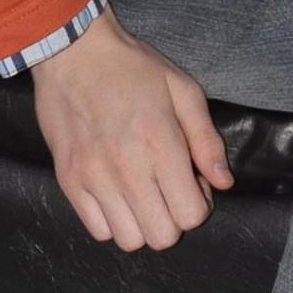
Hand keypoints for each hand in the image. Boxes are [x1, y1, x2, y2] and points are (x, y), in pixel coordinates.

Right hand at [32, 7, 234, 250]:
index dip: (199, 205)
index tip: (192, 183)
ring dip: (142, 223)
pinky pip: (98, 230)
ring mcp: (94, 178)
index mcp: (161, 145)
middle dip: (173, 220)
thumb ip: (206, 140)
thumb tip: (224, 183)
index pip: (191, 216)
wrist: (73, 52)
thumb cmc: (132, 68)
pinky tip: (116, 194)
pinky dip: (112, 221)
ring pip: (129, 240)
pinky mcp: (68, 181)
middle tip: (167, 190)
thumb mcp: (183, 90)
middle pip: (162, 237)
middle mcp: (127, 169)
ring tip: (141, 193)